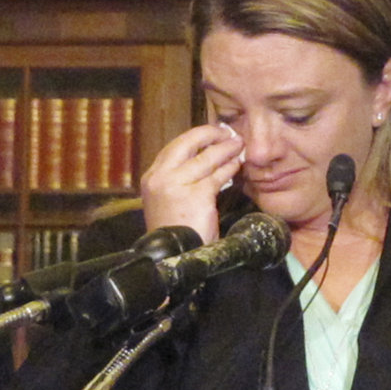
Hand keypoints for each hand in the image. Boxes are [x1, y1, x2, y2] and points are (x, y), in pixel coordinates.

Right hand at [141, 124, 244, 243]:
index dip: (195, 137)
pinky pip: (217, 175)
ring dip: (225, 148)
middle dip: (210, 134)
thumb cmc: (176, 232)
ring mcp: (176, 185)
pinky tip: (237, 165)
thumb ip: (179, 180)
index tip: (211, 134)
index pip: (174, 147)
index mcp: (151, 178)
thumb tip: (203, 159)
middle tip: (227, 132)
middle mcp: (160, 178)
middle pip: (187, 143)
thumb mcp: (169, 201)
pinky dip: (229, 167)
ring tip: (238, 144)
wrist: (174, 257)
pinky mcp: (196, 195)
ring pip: (206, 158)